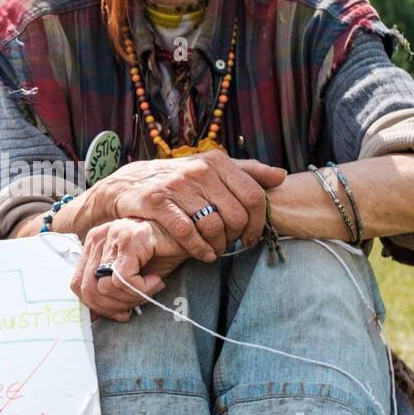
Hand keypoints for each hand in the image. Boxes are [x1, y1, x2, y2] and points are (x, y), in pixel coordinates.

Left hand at [69, 217, 182, 321]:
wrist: (187, 237)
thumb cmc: (161, 255)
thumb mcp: (129, 277)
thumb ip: (108, 291)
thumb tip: (92, 318)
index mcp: (92, 246)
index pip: (78, 285)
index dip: (97, 306)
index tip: (120, 314)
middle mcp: (97, 237)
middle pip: (89, 289)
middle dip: (114, 306)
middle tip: (137, 305)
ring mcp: (111, 235)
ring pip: (106, 286)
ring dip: (130, 297)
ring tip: (150, 289)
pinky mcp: (129, 239)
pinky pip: (123, 279)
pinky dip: (141, 289)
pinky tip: (156, 281)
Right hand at [104, 151, 286, 262]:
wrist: (131, 183)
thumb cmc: (180, 180)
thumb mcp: (213, 170)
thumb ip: (248, 172)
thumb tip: (281, 176)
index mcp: (217, 161)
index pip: (254, 196)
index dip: (258, 222)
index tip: (252, 236)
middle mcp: (199, 170)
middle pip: (236, 215)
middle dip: (237, 237)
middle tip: (231, 244)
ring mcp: (177, 186)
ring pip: (213, 226)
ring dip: (218, 246)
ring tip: (215, 250)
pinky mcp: (158, 202)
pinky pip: (188, 234)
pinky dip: (199, 249)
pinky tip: (202, 253)